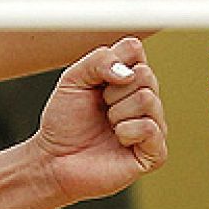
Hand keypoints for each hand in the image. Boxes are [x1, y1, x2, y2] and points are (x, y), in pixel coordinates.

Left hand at [29, 37, 167, 202]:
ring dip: (117, 112)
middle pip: (145, 74)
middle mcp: (145, 98)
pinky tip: (118, 139)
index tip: (95, 81)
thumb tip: (129, 72)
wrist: (54, 159)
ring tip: (108, 125)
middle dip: (112, 91)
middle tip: (101, 106)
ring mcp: (152, 125)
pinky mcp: (154, 152)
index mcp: (127, 77)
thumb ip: (99, 61)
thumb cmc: (65, 120)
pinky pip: (150, 127)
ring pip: (148, 99)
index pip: (135, 49)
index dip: (111, 62)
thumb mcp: (73, 79)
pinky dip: (126, 131)